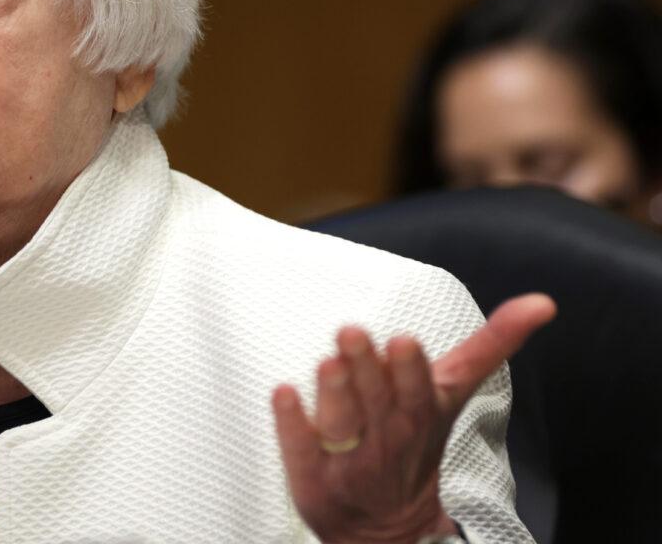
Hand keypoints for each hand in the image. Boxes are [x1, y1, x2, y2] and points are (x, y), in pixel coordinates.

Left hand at [271, 293, 555, 542]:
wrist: (386, 526)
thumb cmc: (415, 440)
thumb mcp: (451, 393)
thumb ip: (491, 345)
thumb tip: (542, 301)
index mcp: (420, 415)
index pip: (419, 392)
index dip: (409, 370)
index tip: (402, 341)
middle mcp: (385, 437)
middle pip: (377, 402)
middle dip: (366, 369)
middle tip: (351, 333)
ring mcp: (346, 458)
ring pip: (342, 424)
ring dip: (333, 392)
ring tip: (326, 361)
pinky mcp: (311, 473)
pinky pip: (299, 448)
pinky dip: (291, 423)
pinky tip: (281, 393)